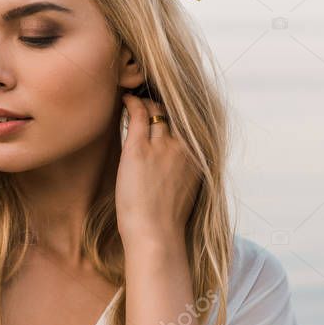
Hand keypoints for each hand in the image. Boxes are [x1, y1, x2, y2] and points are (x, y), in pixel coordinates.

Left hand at [115, 93, 200, 247]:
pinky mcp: (140, 149)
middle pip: (175, 110)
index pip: (190, 120)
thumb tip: (179, 157)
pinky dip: (132, 103)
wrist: (156, 234)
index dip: (177, 108)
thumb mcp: (187, 186)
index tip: (166, 102)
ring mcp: (163, 146)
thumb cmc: (166, 216)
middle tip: (147, 91)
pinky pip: (138, 114)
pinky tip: (124, 99)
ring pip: (156, 109)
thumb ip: (186, 165)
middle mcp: (185, 146)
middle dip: (162, 99)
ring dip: (145, 100)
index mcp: (199, 155)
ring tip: (134, 94)